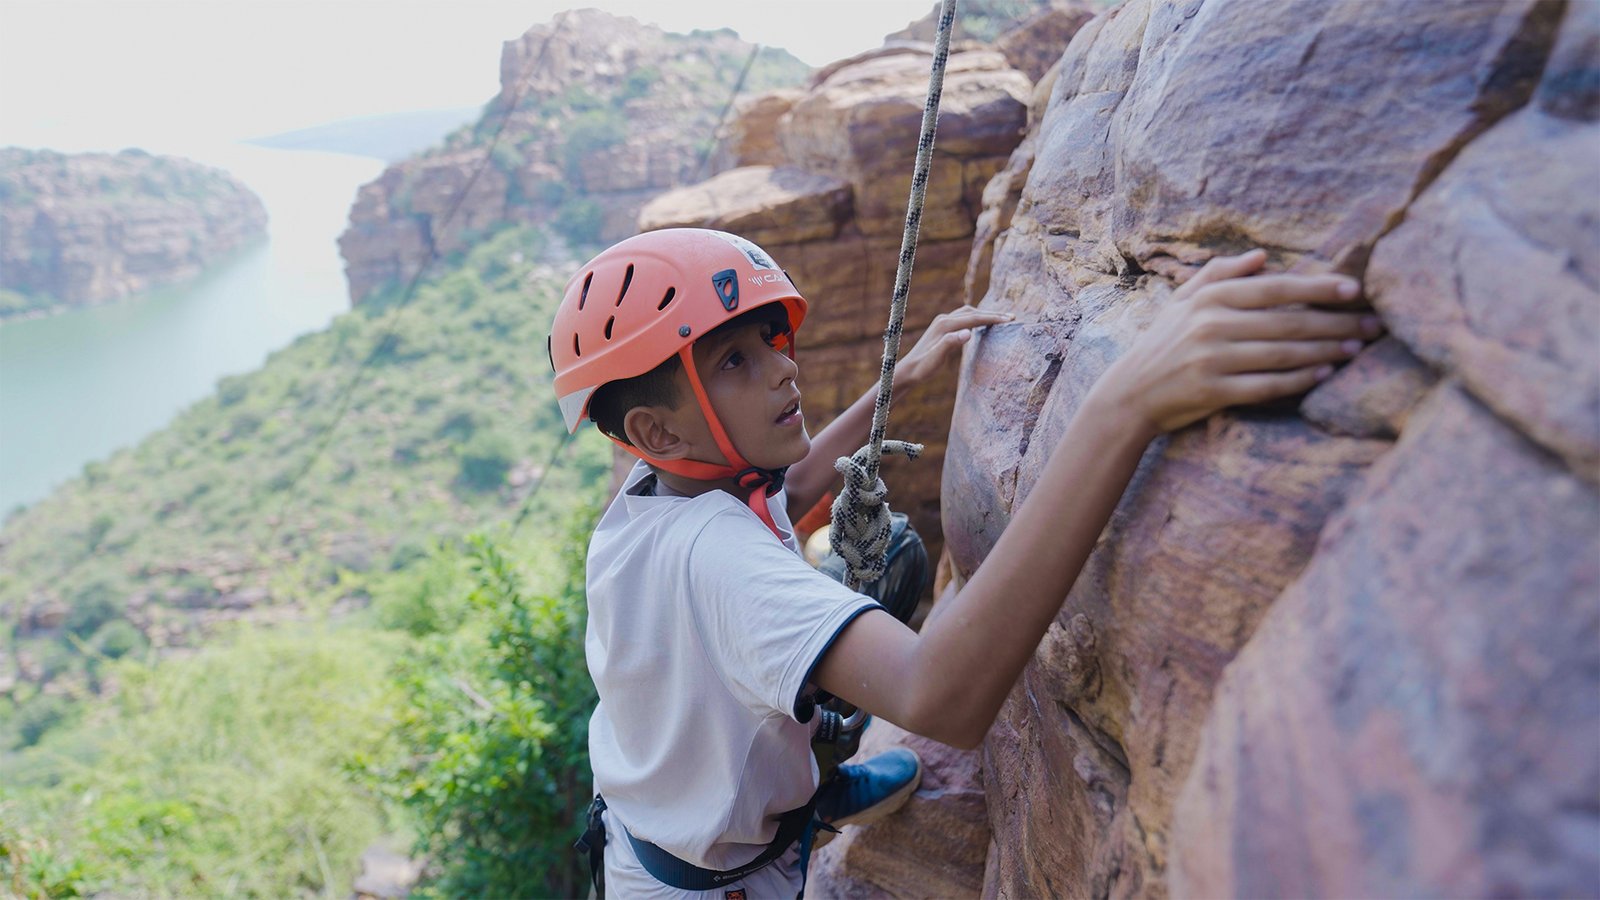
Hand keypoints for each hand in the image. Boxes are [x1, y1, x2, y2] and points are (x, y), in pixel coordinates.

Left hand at [893, 305, 1014, 390]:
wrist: (908, 370)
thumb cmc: (923, 367)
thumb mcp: (936, 358)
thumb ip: (950, 344)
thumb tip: (968, 333)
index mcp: (945, 325)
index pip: (973, 318)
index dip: (992, 318)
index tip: (1009, 320)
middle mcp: (944, 320)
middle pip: (973, 312)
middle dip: (992, 314)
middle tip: (1011, 318)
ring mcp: (942, 322)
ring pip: (968, 313)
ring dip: (984, 315)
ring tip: (1001, 319)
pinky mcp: (942, 328)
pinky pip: (963, 318)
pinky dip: (976, 318)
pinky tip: (983, 324)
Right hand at [1098, 249, 1380, 435]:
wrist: (1130, 393)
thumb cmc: (1163, 343)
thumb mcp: (1182, 300)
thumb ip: (1220, 273)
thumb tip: (1263, 256)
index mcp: (1209, 298)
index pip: (1275, 288)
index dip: (1318, 288)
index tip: (1354, 290)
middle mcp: (1211, 325)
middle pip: (1287, 323)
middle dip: (1334, 324)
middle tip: (1371, 325)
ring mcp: (1212, 359)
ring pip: (1282, 354)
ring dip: (1325, 352)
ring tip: (1356, 349)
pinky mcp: (1213, 391)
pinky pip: (1267, 385)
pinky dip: (1299, 380)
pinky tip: (1325, 374)